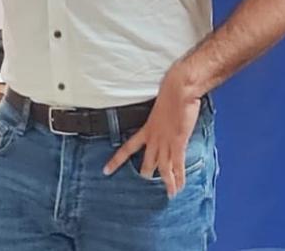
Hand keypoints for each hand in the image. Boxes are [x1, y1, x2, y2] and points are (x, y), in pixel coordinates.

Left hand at [103, 67, 201, 198]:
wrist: (178, 90)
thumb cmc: (171, 93)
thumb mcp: (160, 106)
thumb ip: (161, 115)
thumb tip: (165, 115)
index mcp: (147, 129)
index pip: (127, 148)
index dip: (116, 160)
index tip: (106, 170)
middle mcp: (154, 138)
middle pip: (147, 162)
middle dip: (147, 173)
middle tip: (146, 182)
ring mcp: (165, 142)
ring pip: (162, 168)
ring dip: (166, 181)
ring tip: (168, 194)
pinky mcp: (177, 143)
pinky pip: (177, 166)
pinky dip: (178, 178)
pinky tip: (178, 188)